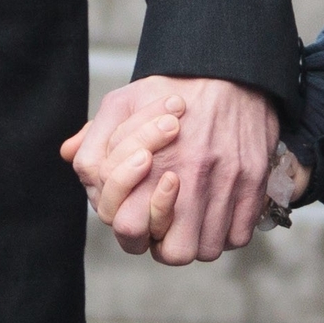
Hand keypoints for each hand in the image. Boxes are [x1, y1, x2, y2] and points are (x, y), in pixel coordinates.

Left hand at [59, 75, 279, 263]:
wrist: (229, 69)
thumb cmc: (172, 90)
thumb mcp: (123, 102)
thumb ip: (94, 137)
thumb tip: (69, 156)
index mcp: (152, 164)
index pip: (132, 230)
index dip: (135, 230)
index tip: (144, 216)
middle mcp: (190, 177)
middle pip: (174, 253)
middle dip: (167, 243)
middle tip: (169, 225)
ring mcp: (226, 182)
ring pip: (208, 249)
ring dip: (199, 239)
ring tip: (195, 217)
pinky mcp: (254, 182)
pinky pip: (239, 236)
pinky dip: (229, 230)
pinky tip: (219, 208)